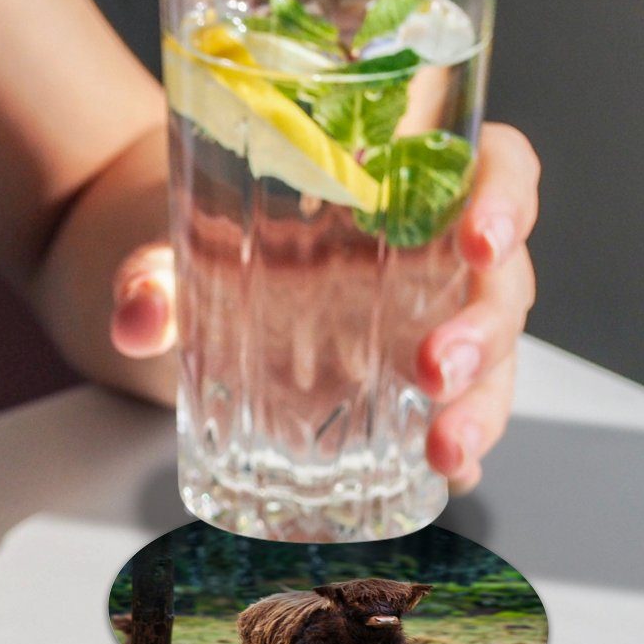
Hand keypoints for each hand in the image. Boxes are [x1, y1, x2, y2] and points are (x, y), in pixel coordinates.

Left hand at [108, 122, 538, 493]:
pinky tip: (448, 478)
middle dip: (485, 330)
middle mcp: (428, 254)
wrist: (177, 279)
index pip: (493, 166)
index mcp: (397, 187)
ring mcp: (424, 323)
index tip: (480, 236)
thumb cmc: (202, 235)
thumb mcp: (172, 244)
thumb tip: (136, 318)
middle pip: (501, 279)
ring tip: (446, 452)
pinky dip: (462, 447)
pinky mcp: (404, 386)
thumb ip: (151, 274)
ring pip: (493, 356)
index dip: (507, 195)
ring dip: (483, 405)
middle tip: (438, 369)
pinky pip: (455, 412)